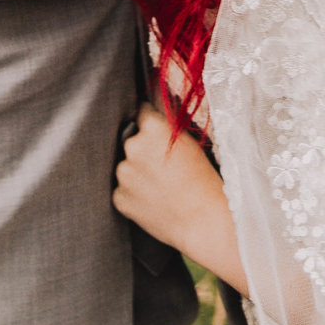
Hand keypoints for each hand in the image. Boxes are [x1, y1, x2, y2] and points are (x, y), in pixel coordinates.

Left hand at [112, 104, 228, 261]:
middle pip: (132, 141)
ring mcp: (123, 173)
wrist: (203, 221)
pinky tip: (154, 200)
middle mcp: (132, 146)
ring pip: (126, 167)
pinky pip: (123, 190)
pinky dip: (134, 194)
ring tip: (162, 187)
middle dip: (144, 150)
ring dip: (138, 173)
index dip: (151, 124)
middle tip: (165, 167)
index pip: (142, 112)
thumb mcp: (191, 142)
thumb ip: (168, 124)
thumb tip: (156, 103)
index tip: (157, 134)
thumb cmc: (205, 181)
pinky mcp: (119, 197)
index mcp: (152, 127)